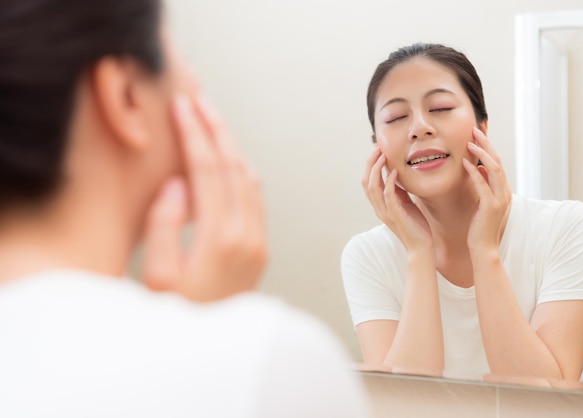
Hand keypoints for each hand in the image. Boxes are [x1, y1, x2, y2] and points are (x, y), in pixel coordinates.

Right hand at [141, 95, 266, 301]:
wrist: (215, 349)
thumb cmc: (179, 316)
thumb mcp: (158, 278)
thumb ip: (165, 227)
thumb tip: (177, 185)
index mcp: (220, 238)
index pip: (207, 172)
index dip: (194, 135)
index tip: (183, 107)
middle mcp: (247, 235)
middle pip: (233, 167)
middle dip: (216, 130)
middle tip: (200, 101)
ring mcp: (258, 241)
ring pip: (249, 179)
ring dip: (231, 147)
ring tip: (213, 122)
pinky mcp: (260, 248)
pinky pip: (255, 198)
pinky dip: (242, 171)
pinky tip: (231, 160)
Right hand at [362, 146, 432, 252]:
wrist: (421, 246)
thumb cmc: (415, 225)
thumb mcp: (405, 203)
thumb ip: (398, 191)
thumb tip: (396, 174)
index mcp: (379, 204)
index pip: (368, 181)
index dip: (370, 165)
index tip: (378, 150)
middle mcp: (378, 208)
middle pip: (366, 181)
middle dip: (370, 163)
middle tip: (377, 148)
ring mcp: (385, 212)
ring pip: (373, 187)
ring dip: (377, 169)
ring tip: (383, 156)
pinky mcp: (395, 215)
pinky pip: (388, 196)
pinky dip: (389, 182)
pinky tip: (396, 172)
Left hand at [463, 127, 511, 253]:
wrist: (483, 248)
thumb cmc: (479, 226)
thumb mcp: (481, 201)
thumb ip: (482, 185)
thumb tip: (478, 168)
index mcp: (502, 190)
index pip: (496, 163)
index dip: (488, 147)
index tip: (477, 134)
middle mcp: (504, 192)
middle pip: (497, 161)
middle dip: (486, 144)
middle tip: (475, 130)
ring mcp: (500, 199)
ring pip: (494, 169)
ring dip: (481, 154)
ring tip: (469, 142)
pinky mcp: (491, 206)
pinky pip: (483, 185)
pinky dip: (474, 172)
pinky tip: (465, 162)